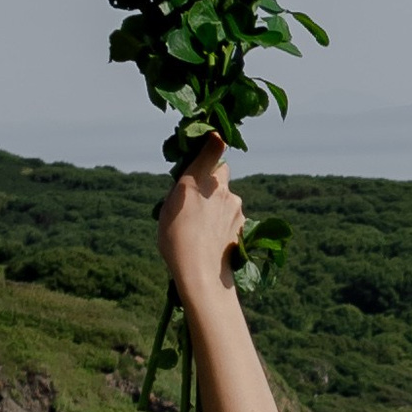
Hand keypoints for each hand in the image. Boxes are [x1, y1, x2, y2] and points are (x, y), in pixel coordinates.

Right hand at [157, 141, 244, 301]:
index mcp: (197, 178)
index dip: (214, 142)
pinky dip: (226, 221)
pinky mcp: (243, 222)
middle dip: (213, 179)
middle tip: (198, 197)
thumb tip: (192, 180)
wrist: (201, 272)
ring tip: (203, 226)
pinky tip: (213, 236)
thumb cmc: (175, 240)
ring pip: (227, 196)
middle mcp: (220, 186)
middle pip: (221, 173)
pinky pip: (233, 214)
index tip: (213, 139)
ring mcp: (235, 204)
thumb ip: (183, 187)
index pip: (215, 146)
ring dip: (219, 204)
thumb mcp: (168, 208)